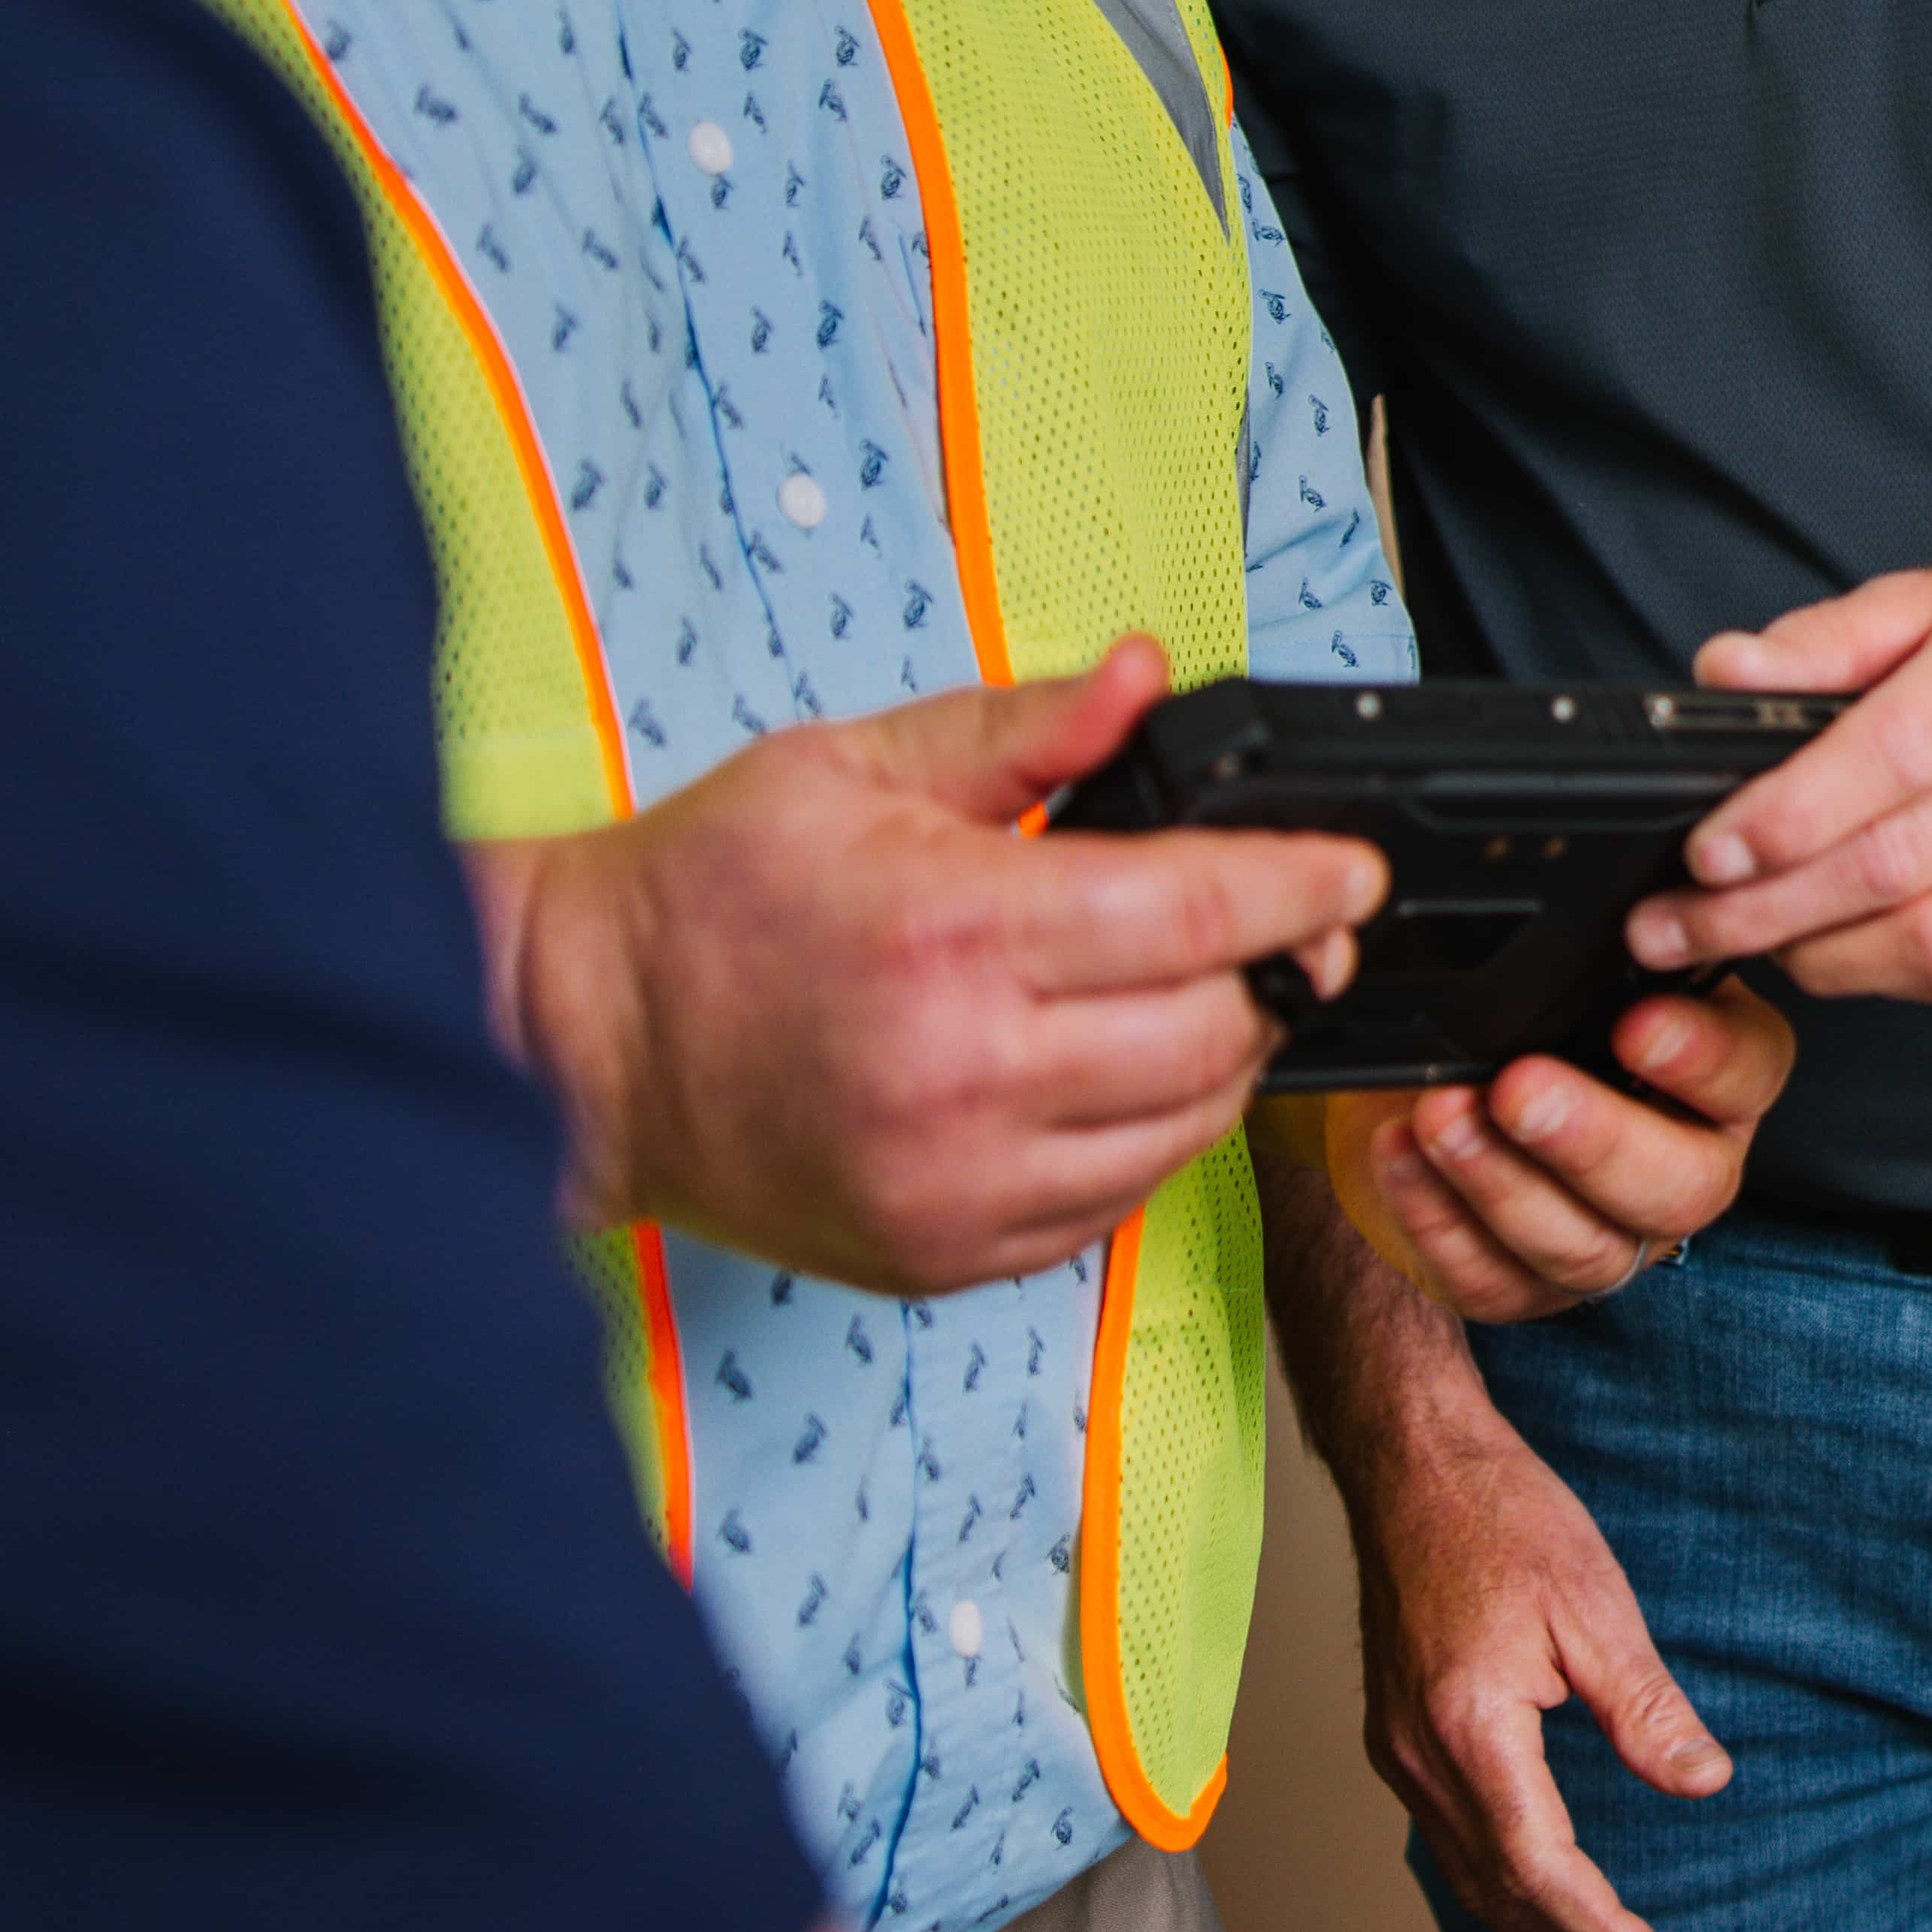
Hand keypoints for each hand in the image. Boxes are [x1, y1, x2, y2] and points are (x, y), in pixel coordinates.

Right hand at [490, 639, 1385, 1295]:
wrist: (578, 1046)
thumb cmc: (706, 897)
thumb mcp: (857, 766)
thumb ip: (1023, 731)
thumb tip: (1146, 679)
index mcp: (954, 933)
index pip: (1200, 913)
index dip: (1304, 887)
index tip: (1353, 874)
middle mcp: (967, 1073)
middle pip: (1217, 1030)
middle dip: (1272, 971)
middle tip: (1269, 930)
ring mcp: (959, 1182)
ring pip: (1185, 1127)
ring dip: (1217, 1058)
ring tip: (1177, 994)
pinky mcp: (947, 1252)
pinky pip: (1115, 1200)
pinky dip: (1142, 1135)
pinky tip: (1098, 1075)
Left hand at [1315, 983, 1798, 1322]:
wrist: (1443, 1088)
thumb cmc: (1535, 1014)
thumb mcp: (1579, 969)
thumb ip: (1602, 950)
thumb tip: (1596, 906)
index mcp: (1719, 1078)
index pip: (1747, 1071)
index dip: (1700, 1056)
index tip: (1636, 1024)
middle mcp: (1684, 1167)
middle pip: (1679, 1184)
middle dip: (1594, 1138)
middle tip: (1518, 1087)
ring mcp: (1611, 1239)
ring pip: (1585, 1246)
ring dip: (1502, 1182)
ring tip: (1439, 1117)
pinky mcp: (1530, 1286)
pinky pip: (1493, 1279)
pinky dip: (1438, 1219)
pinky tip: (1401, 1154)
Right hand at [1346, 1407, 1731, 1931]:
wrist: (1410, 1465)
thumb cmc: (1503, 1517)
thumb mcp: (1594, 1603)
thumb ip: (1645, 1707)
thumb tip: (1704, 1782)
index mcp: (1469, 1730)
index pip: (1542, 1870)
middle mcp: (1421, 1759)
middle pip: (1501, 1896)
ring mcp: (1399, 1754)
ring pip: (1470, 1880)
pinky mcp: (1399, 1739)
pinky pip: (1452, 1844)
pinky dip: (1505, 1888)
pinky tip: (1543, 1900)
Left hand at [1628, 565, 1931, 1008]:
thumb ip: (1824, 640)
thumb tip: (1722, 674)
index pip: (1885, 758)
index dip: (1781, 820)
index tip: (1703, 856)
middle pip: (1894, 866)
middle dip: (1763, 911)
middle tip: (1673, 928)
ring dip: (1822, 956)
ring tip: (1756, 941)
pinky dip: (1896, 976)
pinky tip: (1850, 948)